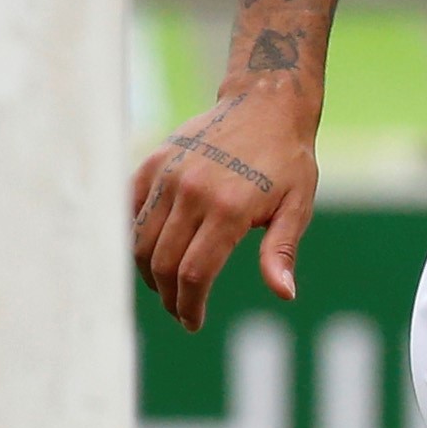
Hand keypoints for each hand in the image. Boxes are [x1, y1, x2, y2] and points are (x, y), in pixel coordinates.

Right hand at [130, 82, 320, 331]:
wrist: (265, 104)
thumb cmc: (288, 161)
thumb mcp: (297, 206)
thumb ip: (281, 251)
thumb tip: (284, 294)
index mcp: (230, 208)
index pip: (195, 273)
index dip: (189, 305)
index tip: (192, 323)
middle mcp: (192, 192)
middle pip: (163, 263)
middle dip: (168, 296)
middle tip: (179, 310)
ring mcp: (168, 175)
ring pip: (139, 240)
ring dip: (148, 272)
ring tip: (165, 287)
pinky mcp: (154, 162)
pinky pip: (129, 209)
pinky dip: (132, 236)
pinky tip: (149, 252)